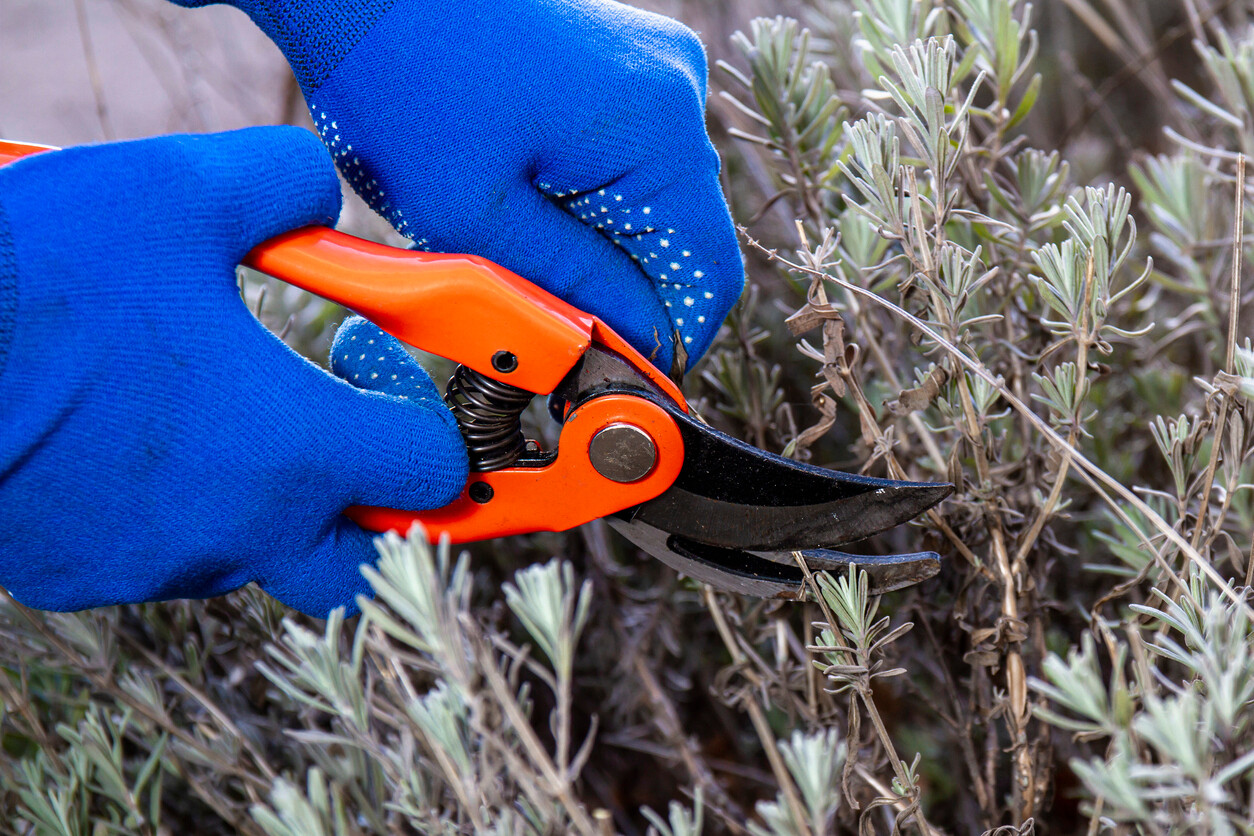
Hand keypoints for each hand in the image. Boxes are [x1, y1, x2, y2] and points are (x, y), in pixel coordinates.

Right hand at [0, 128, 467, 615]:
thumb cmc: (40, 277)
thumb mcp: (182, 189)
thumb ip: (284, 184)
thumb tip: (314, 195)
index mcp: (294, 448)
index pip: (430, 471)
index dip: (417, 406)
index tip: (359, 349)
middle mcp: (241, 526)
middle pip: (362, 557)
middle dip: (367, 498)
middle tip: (331, 422)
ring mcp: (159, 562)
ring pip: (256, 549)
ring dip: (261, 485)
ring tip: (201, 396)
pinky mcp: (82, 573)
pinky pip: (164, 551)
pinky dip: (173, 500)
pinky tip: (125, 428)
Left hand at [171, 0, 744, 371]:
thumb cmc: (399, 81)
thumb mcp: (478, 219)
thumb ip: (572, 293)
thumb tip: (635, 352)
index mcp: (657, 128)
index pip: (707, 278)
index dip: (663, 347)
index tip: (609, 382)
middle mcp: (674, 91)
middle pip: (680, 246)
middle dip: (616, 299)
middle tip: (537, 326)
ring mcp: (651, 74)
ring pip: (649, 212)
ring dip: (593, 256)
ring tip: (510, 259)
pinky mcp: (621, 72)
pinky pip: (626, 169)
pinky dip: (583, 210)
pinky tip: (518, 208)